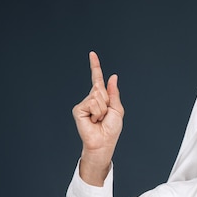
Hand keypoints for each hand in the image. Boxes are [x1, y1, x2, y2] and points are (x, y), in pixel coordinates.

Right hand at [72, 51, 123, 185]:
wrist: (104, 142)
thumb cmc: (111, 129)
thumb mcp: (117, 109)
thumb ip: (113, 93)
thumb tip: (113, 76)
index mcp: (101, 98)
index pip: (97, 79)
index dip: (95, 66)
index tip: (92, 54)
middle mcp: (91, 99)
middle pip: (100, 88)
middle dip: (107, 102)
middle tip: (104, 116)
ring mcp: (84, 104)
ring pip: (96, 96)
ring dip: (102, 109)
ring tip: (99, 119)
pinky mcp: (79, 110)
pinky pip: (92, 103)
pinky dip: (96, 112)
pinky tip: (93, 120)